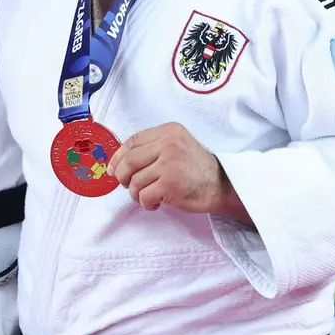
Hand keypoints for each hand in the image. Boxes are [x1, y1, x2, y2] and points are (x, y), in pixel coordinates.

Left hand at [106, 122, 251, 223]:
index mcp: (169, 131)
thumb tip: (116, 163)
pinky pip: (144, 195)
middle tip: (127, 185)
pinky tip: (155, 203)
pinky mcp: (171, 183)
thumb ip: (151, 149)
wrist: (221, 186)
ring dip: (136, 194)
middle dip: (122, 177)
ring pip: (135, 181)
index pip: (133, 141)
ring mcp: (170, 163)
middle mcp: (169, 144)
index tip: (113, 169)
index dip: (118, 157)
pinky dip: (145, 203)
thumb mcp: (175, 147)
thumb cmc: (194, 169)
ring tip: (147, 196)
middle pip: (130, 161)